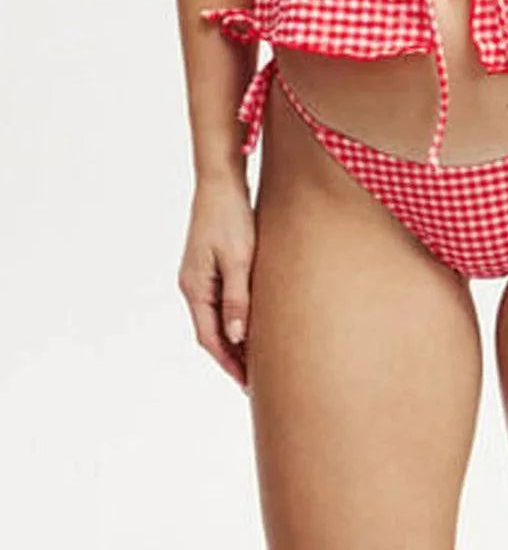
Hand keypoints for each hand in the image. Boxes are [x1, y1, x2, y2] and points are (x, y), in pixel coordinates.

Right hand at [177, 173, 255, 391]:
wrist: (221, 180)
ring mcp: (199, 274)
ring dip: (233, 338)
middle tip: (256, 380)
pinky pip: (220, 300)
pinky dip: (234, 316)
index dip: (229, 363)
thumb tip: (236, 338)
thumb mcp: (238, 260)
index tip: (248, 384)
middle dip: (231, 357)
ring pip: (216, 316)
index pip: (210, 338)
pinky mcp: (209, 263)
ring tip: (257, 357)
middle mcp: (192, 285)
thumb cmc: (231, 217)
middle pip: (211, 332)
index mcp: (195, 288)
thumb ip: (237, 299)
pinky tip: (251, 321)